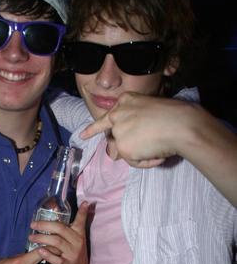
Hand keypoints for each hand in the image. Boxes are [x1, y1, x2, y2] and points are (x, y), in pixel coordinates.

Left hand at [28, 202, 89, 263]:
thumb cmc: (73, 249)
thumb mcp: (76, 236)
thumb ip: (72, 224)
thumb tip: (78, 207)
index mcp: (79, 233)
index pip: (81, 221)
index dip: (83, 212)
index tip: (85, 202)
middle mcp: (77, 242)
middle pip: (60, 229)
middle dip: (45, 225)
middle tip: (33, 224)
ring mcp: (72, 253)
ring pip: (56, 242)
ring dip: (42, 238)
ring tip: (31, 237)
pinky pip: (56, 259)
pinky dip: (47, 254)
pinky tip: (39, 250)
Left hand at [79, 92, 198, 167]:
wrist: (181, 124)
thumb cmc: (175, 116)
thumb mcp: (151, 111)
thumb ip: (135, 123)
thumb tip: (123, 148)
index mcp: (125, 100)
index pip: (106, 117)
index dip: (93, 129)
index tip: (83, 136)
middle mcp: (117, 114)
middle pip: (115, 138)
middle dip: (126, 146)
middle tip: (145, 146)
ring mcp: (118, 130)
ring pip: (125, 151)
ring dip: (142, 154)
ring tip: (160, 145)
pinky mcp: (123, 147)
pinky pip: (134, 162)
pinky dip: (147, 162)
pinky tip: (158, 153)